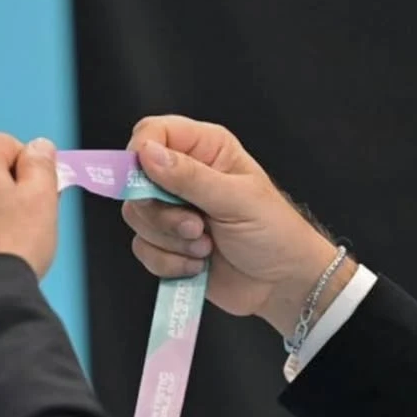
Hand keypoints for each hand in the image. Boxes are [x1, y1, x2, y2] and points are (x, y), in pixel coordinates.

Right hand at [123, 115, 355, 335]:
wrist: (280, 283)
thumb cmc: (274, 233)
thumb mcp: (236, 199)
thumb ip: (190, 177)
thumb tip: (148, 153)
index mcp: (205, 150)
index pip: (153, 133)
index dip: (140, 152)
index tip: (146, 182)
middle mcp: (183, 177)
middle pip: (136, 183)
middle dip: (161, 214)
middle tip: (197, 227)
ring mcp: (172, 213)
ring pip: (137, 219)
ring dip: (170, 241)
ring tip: (206, 247)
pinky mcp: (166, 245)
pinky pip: (143, 249)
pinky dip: (168, 262)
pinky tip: (197, 265)